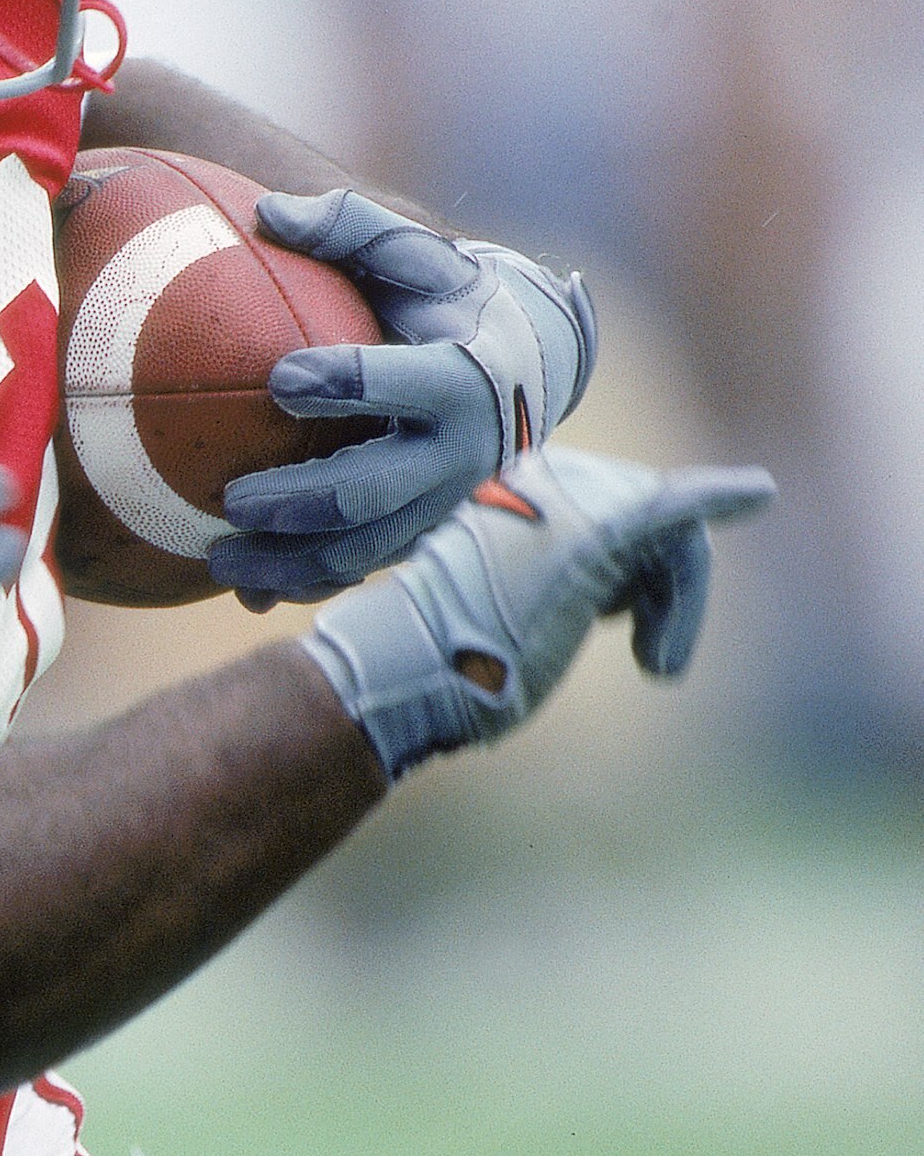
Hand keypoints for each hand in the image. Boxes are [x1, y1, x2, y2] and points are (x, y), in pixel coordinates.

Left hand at [210, 189, 599, 602]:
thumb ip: (347, 226)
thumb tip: (265, 212)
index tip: (280, 379)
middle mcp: (459, 451)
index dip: (347, 381)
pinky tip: (244, 590)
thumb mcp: (415, 252)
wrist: (532, 365)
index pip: (404, 382)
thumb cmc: (451, 296)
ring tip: (217, 562)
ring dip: (289, 564)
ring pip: (363, 549)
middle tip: (231, 498)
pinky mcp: (422, 531)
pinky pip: (361, 568)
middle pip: (374, 488)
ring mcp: (442, 502)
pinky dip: (304, 584)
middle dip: (301, 501)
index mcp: (464, 374)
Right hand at [298, 447, 774, 783]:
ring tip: (661, 667)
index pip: (611, 508)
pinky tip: (758, 493)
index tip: (621, 628)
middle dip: (665, 591)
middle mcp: (541, 480)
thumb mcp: (489, 613)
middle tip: (658, 663)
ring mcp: (566, 501)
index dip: (634, 575)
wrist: (396, 676)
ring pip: (671, 538)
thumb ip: (540, 589)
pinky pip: (672, 509)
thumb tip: (591, 607)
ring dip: (682, 606)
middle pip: (649, 518)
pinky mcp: (595, 534)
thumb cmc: (430, 669)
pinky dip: (720, 497)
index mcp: (512, 489)